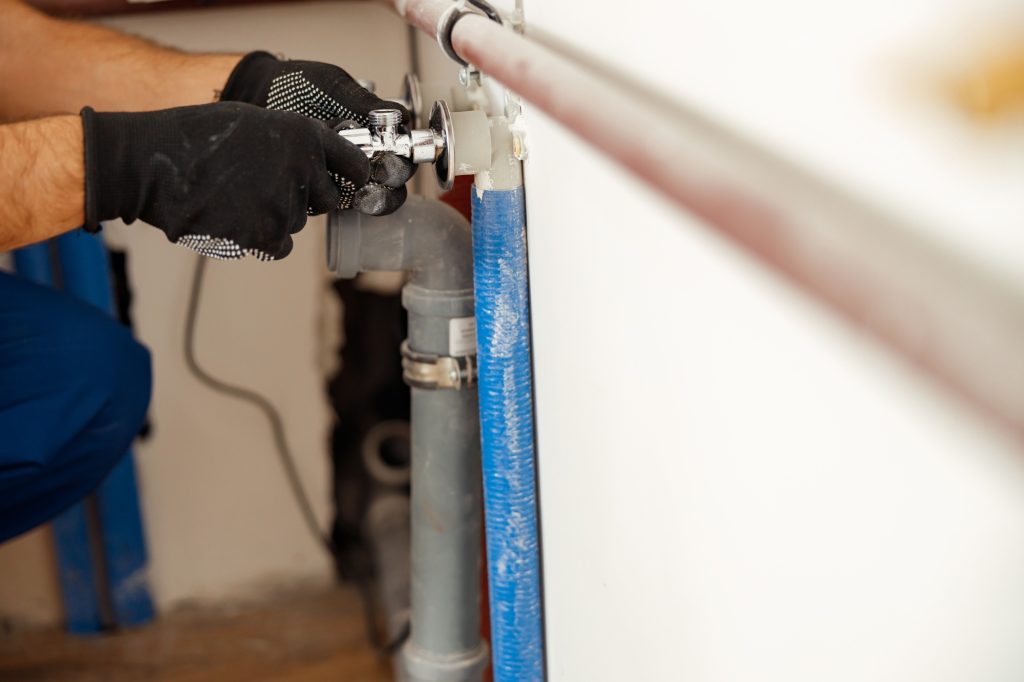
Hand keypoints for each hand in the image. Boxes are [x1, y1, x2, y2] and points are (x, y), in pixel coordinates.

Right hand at [80, 102, 368, 260]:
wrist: (150, 163)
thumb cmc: (194, 136)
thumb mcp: (254, 121)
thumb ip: (291, 142)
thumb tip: (317, 164)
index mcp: (303, 136)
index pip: (354, 164)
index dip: (352, 175)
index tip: (350, 182)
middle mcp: (302, 170)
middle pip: (326, 199)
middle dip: (306, 197)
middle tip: (267, 187)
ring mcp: (285, 205)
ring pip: (296, 222)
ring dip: (274, 216)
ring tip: (235, 196)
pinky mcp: (264, 236)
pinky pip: (280, 246)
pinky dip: (261, 238)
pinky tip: (234, 217)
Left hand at [220, 52, 414, 213]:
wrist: (255, 95)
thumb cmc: (297, 86)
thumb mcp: (334, 86)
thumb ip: (364, 103)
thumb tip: (400, 116)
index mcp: (377, 130)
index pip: (404, 149)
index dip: (405, 153)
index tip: (393, 149)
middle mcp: (366, 155)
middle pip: (395, 179)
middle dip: (390, 179)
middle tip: (377, 172)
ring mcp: (345, 176)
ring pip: (373, 197)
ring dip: (372, 197)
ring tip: (360, 190)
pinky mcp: (321, 191)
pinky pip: (337, 204)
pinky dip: (337, 201)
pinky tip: (329, 190)